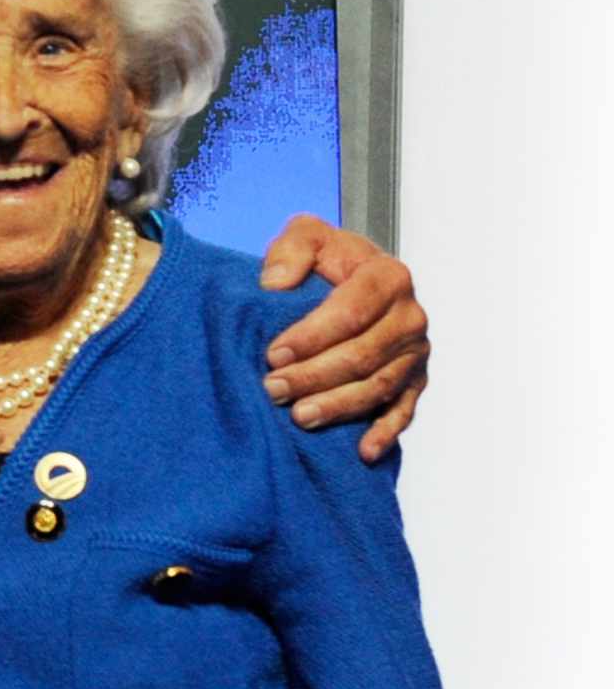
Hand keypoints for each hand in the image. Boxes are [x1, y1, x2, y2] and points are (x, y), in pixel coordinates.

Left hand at [258, 214, 428, 461]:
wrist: (352, 275)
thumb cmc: (327, 259)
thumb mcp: (306, 236)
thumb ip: (291, 250)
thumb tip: (274, 284)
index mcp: (389, 276)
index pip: (350, 313)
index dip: (311, 337)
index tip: (273, 354)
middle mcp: (411, 316)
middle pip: (363, 355)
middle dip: (315, 376)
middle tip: (274, 389)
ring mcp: (416, 353)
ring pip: (378, 387)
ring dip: (338, 406)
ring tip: (299, 417)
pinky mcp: (415, 381)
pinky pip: (403, 412)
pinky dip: (385, 434)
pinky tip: (362, 452)